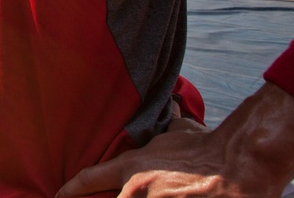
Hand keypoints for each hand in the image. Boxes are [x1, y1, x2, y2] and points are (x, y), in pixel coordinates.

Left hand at [57, 118, 244, 197]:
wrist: (236, 166)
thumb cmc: (208, 148)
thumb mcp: (179, 132)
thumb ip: (167, 124)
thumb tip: (171, 104)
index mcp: (132, 168)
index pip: (89, 178)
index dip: (71, 189)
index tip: (58, 194)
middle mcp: (136, 190)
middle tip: (136, 191)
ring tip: (166, 193)